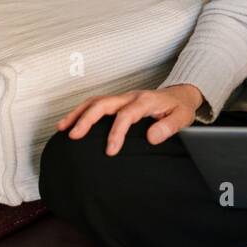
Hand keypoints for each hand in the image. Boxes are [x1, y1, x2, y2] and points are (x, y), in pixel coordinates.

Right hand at [56, 84, 204, 155]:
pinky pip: (96, 104)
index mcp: (146, 101)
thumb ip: (170, 127)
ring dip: (78, 114)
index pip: (127, 115)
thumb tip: (152, 137)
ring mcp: (122, 98)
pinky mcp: (118, 101)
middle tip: (74, 136)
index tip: (110, 151)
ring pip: (95, 101)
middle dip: (87, 119)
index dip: (117, 132)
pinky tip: (69, 124)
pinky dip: (81, 112)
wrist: (180, 95)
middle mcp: (130, 96)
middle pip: (104, 103)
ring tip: (63, 129)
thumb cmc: (179, 108)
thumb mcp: (183, 117)